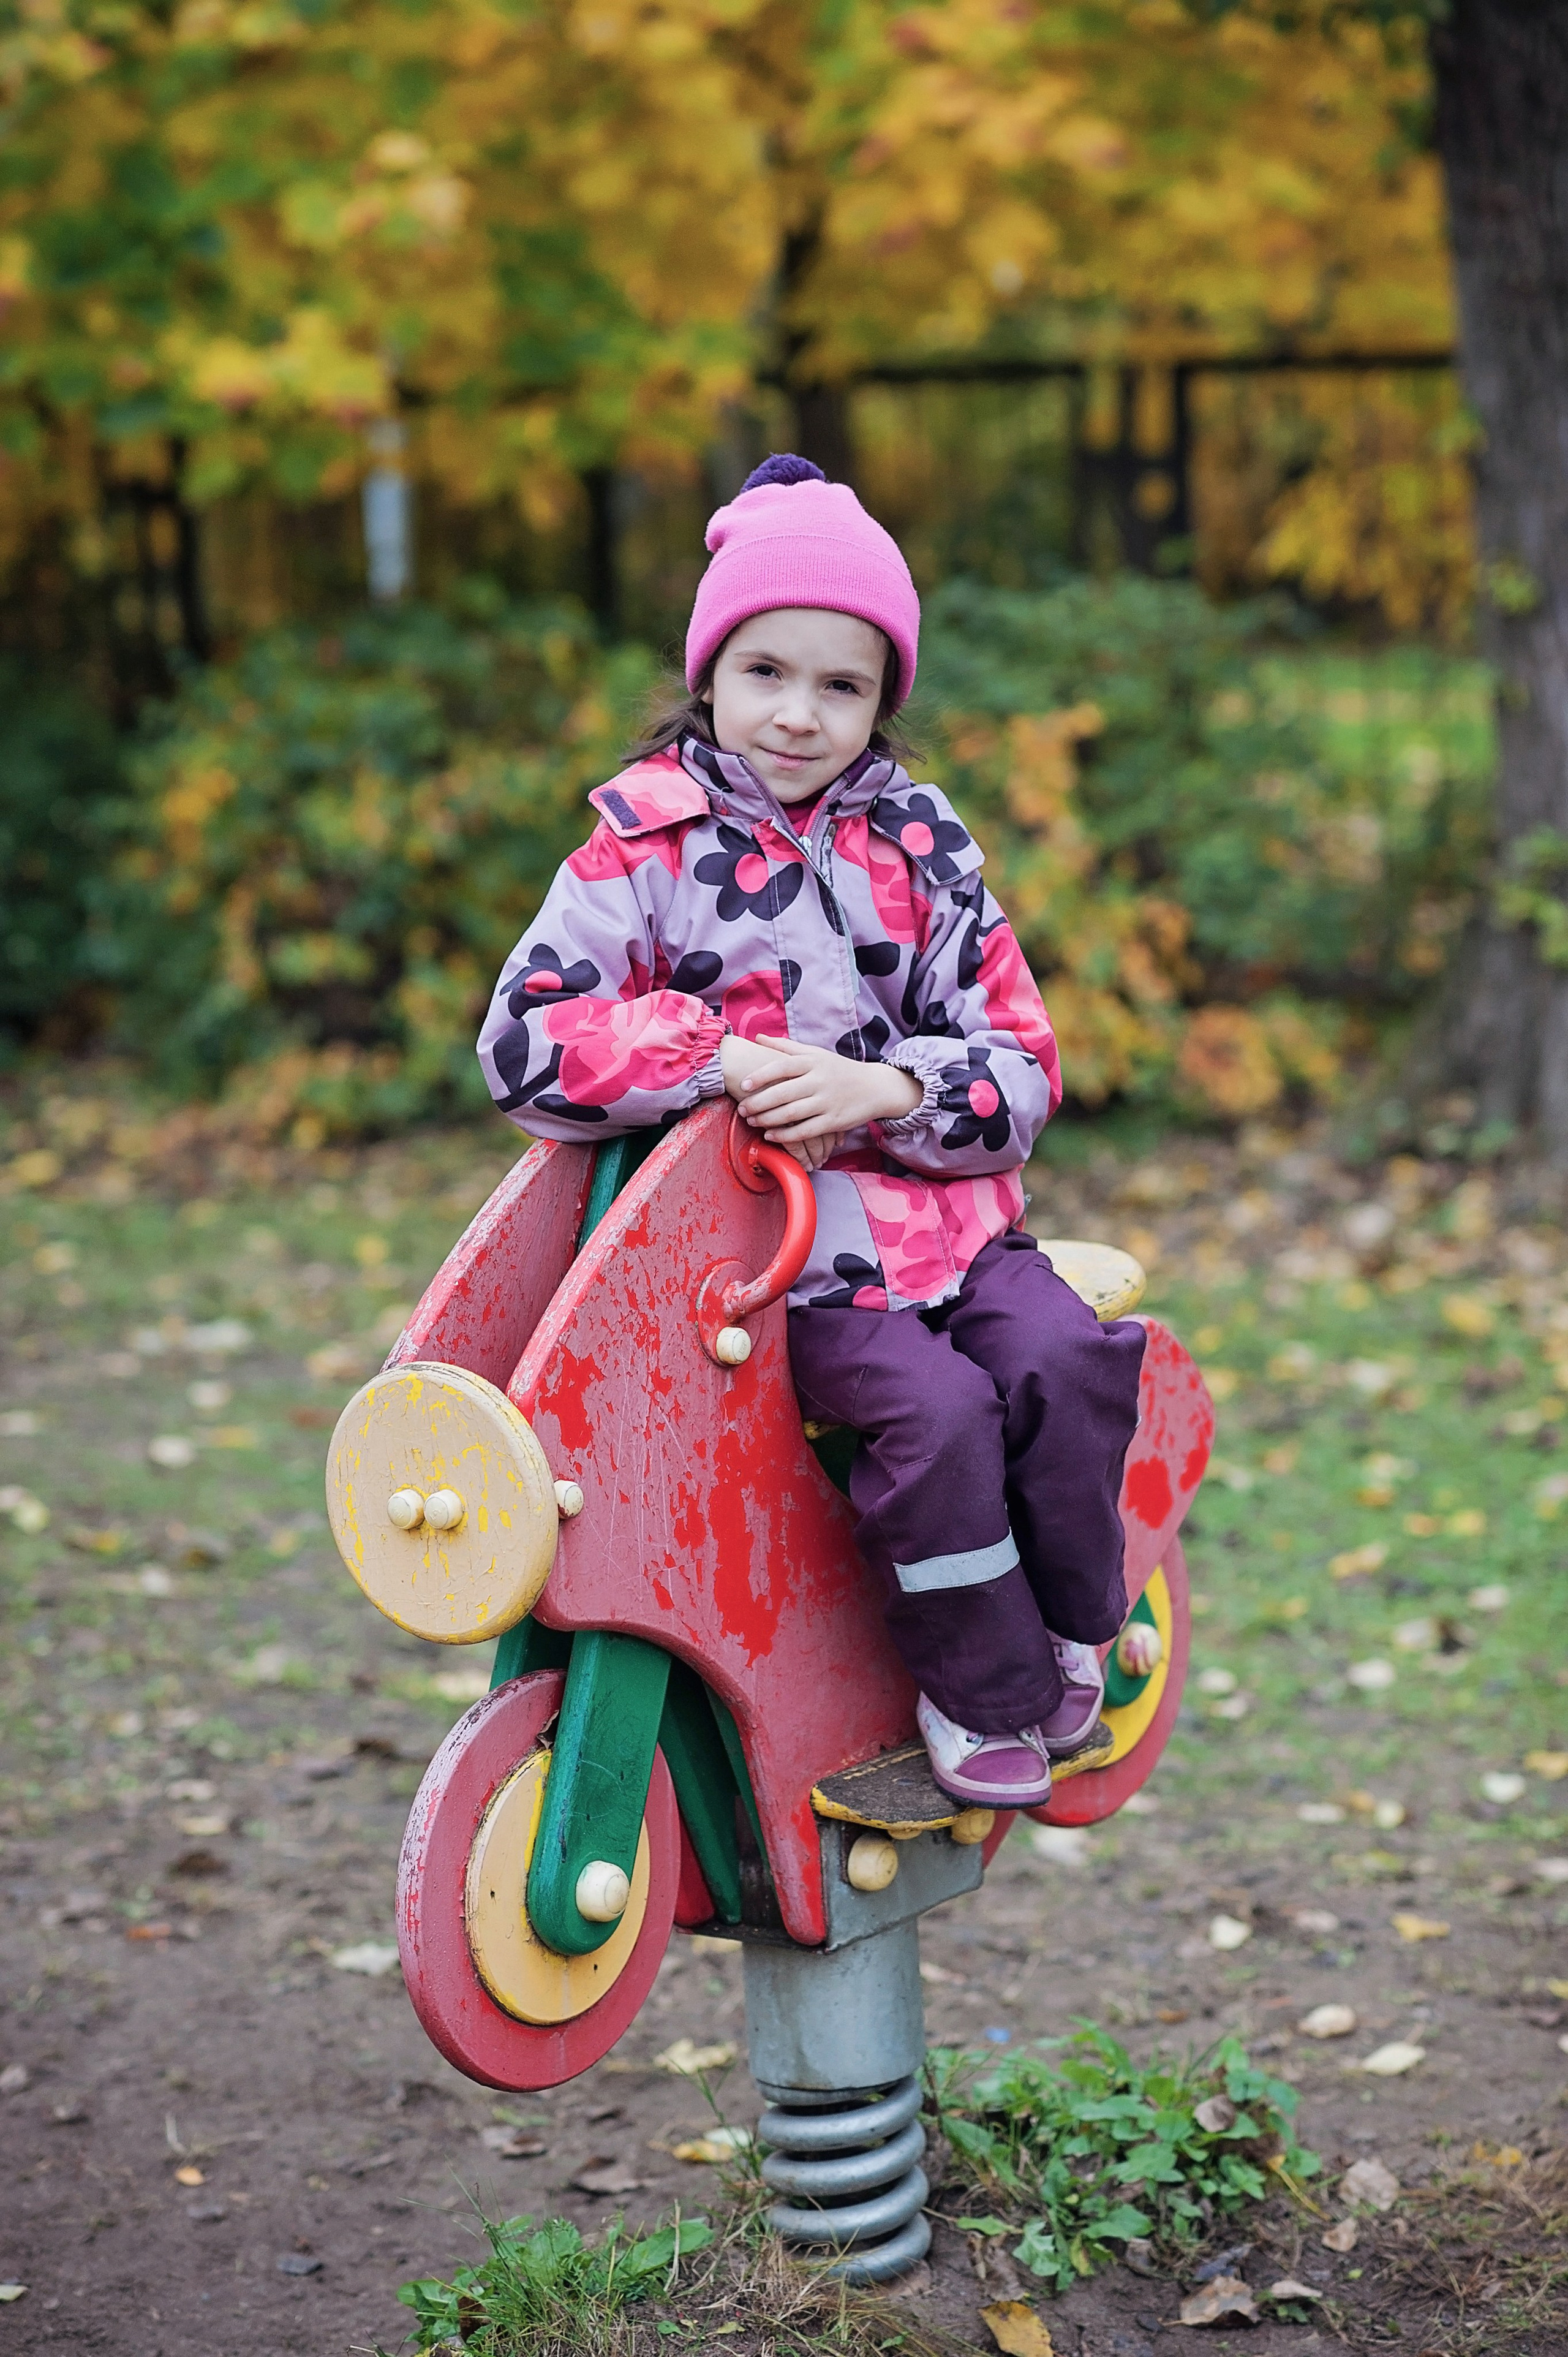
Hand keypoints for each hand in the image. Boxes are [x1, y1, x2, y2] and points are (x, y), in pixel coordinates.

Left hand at [732, 1033, 921, 1148]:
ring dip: (767, 1120)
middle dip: (758, 1103)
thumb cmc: (839, 1069)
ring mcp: (827, 1102)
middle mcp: (819, 1080)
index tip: (744, 1084)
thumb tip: (758, 1038)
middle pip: (783, 1093)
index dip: (761, 1075)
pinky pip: (805, 1131)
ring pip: (791, 1114)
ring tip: (751, 1121)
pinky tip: (770, 1136)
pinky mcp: (834, 1122)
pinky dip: (785, 1136)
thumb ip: (786, 1046)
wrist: (875, 1087)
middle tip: (742, 1109)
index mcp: (813, 1061)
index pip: (782, 1066)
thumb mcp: (816, 1053)